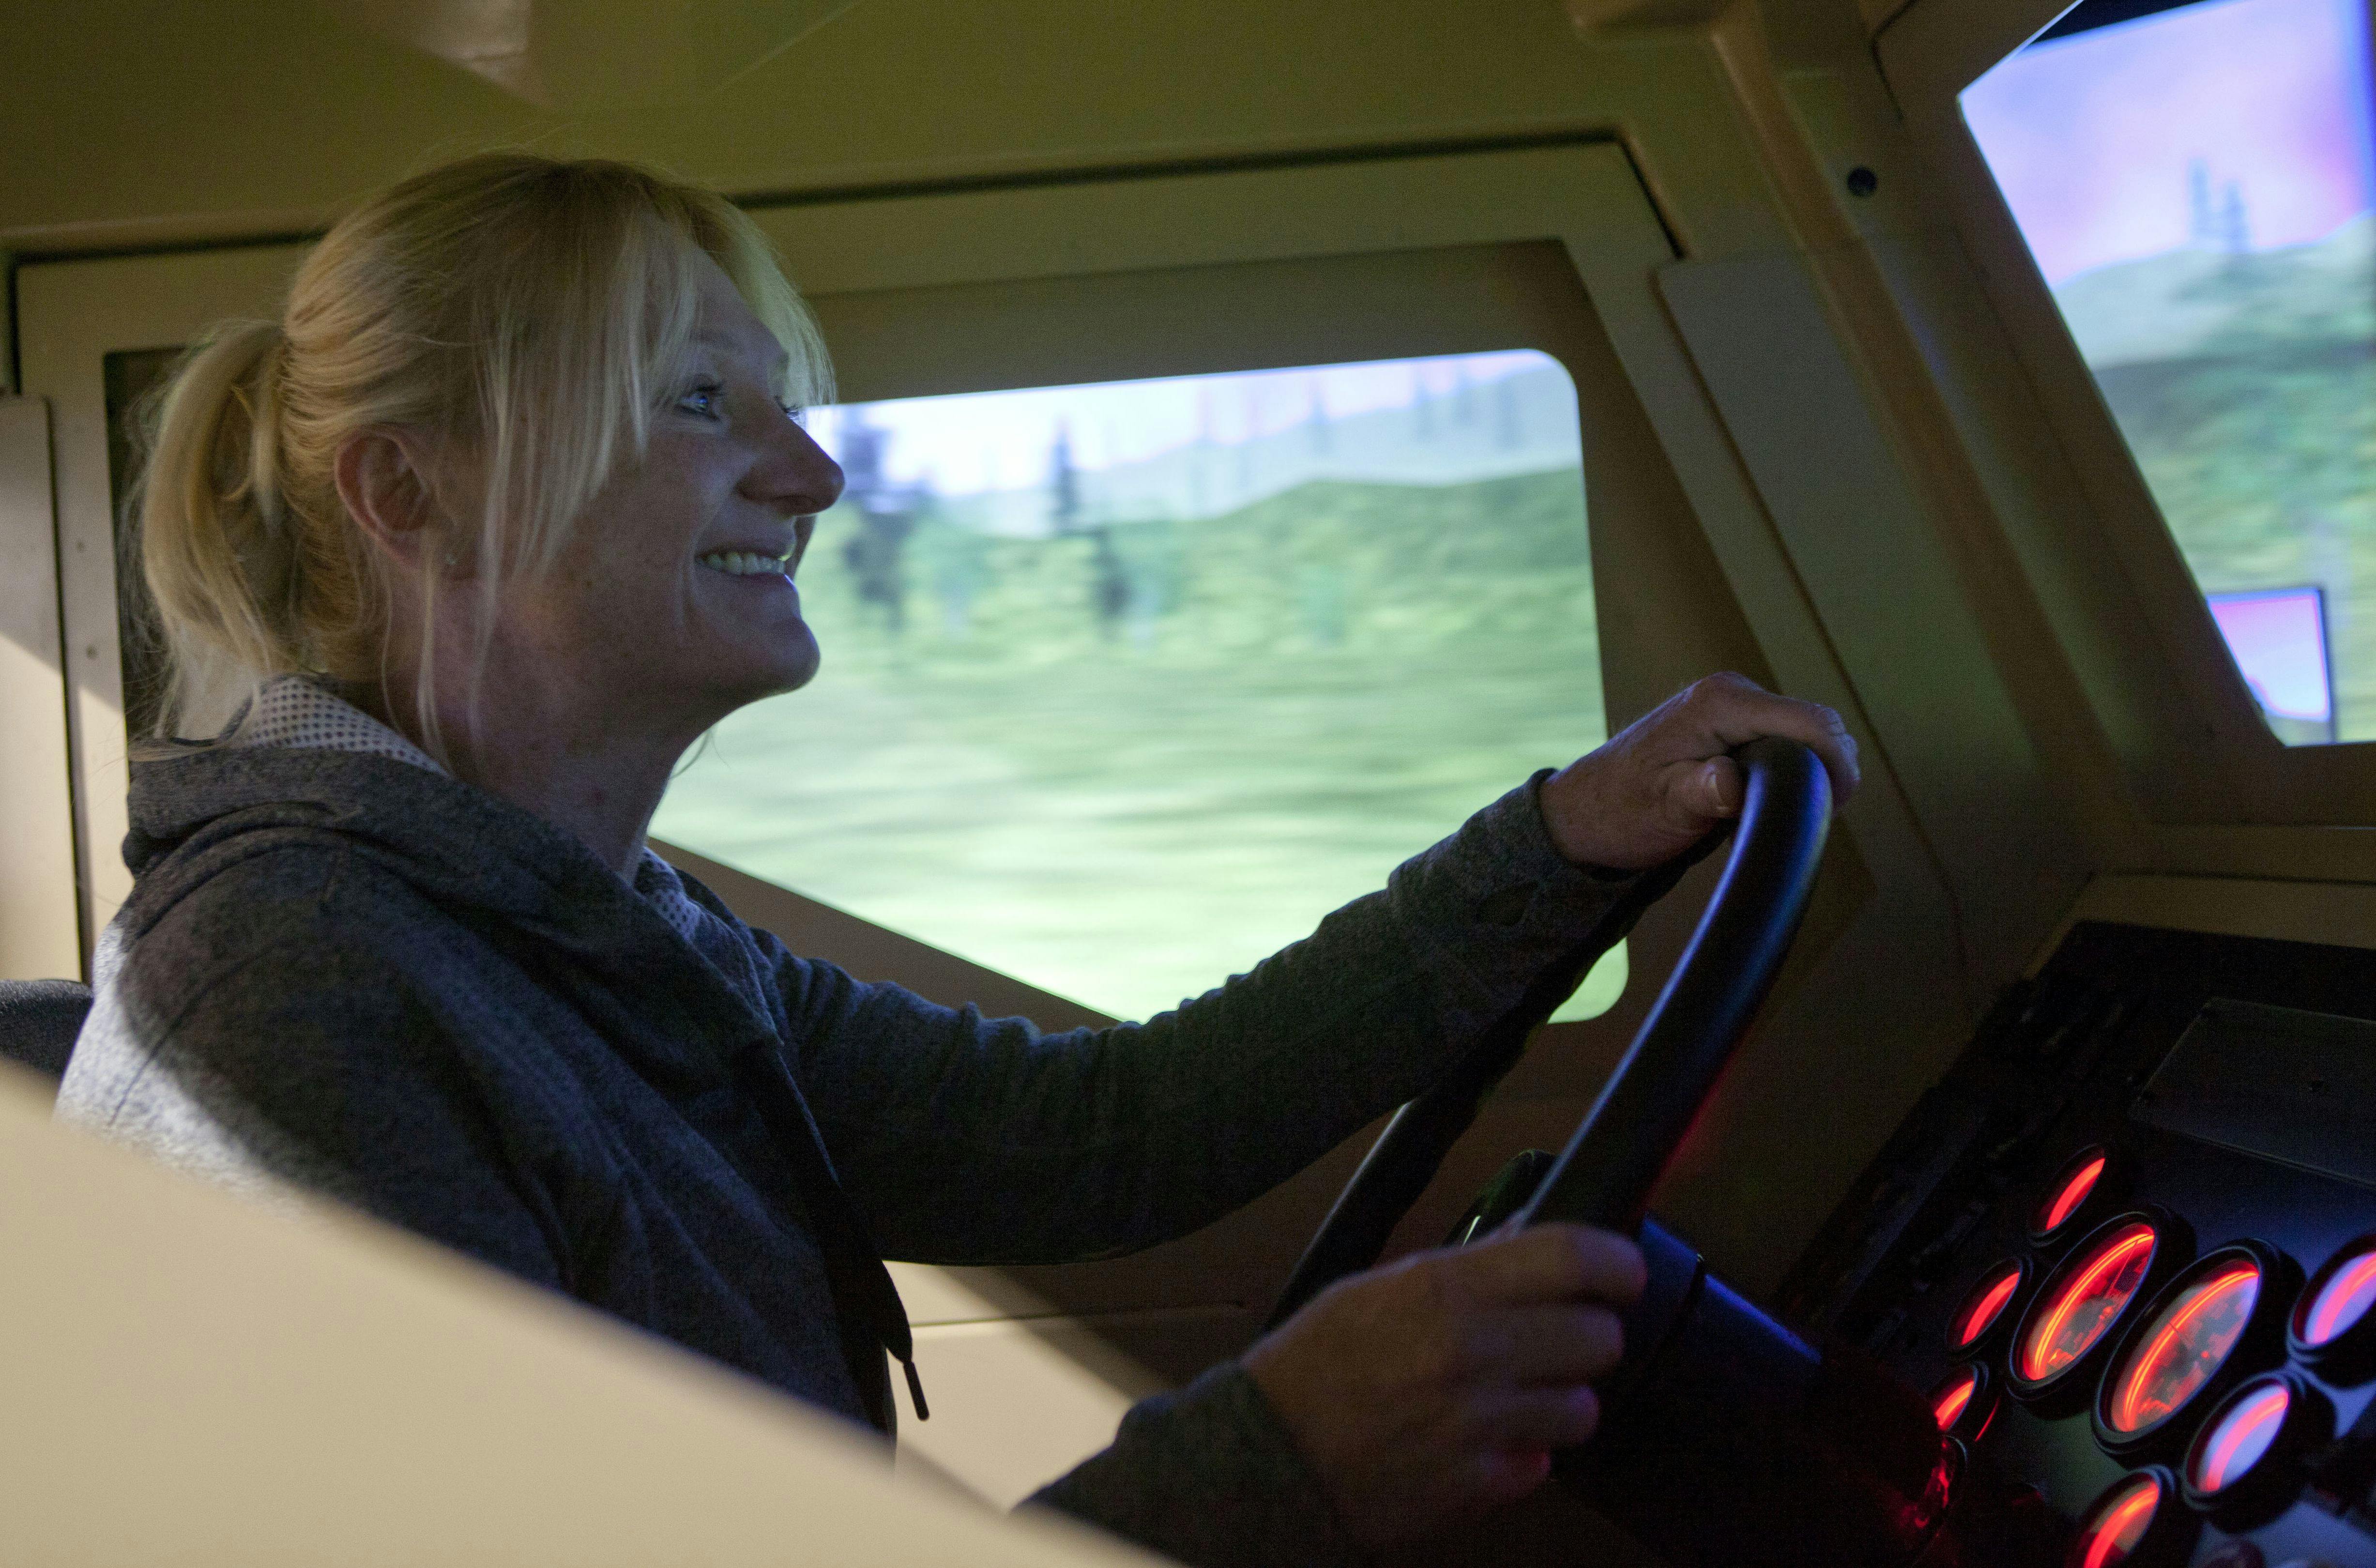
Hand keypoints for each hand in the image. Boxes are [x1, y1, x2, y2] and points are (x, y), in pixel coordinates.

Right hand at [1241, 1224, 1645, 1548]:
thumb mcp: (1379, 1287)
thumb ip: (1464, 1267)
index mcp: (1445, 1290)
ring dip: (1559, 1401)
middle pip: (1599, 1337)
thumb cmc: (1315, 1367)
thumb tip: (1529, 1239)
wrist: (1269, 1457)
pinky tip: (1485, 1439)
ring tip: (1515, 1397)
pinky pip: (1543, 1465)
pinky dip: (1524, 1454)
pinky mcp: (1481, 1485)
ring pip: (1583, 1409)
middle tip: (1561, 1339)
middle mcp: (1473, 1352)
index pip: (1573, 1257)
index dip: (1616, 1262)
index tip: (1623, 1271)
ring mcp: (1481, 1424)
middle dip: (1588, 1336)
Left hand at [1539, 672, 1858, 871]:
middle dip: (1824, 769)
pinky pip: (1784, 740)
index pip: (1811, 721)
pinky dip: (1789, 769)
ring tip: (1778, 811)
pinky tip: (1763, 799)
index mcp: (1721, 703)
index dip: (1837, 764)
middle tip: (1804, 818)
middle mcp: (1731, 692)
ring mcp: (1733, 704)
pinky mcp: (1733, 722)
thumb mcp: (1664, 808)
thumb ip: (1703, 793)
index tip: (1833, 807)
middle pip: (1816, 724)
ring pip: (1804, 733)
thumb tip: (1732, 783)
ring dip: (1807, 771)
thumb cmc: (1620, 810)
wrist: (1584, 810)